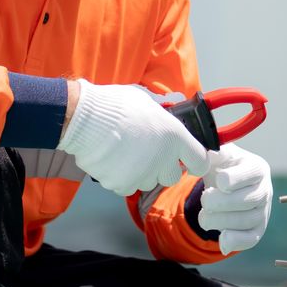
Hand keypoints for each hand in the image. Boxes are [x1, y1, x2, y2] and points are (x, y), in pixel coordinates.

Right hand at [57, 83, 207, 196]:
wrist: (86, 120)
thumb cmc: (116, 105)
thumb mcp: (146, 99)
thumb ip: (162, 108)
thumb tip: (174, 101)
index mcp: (175, 137)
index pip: (200, 161)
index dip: (194, 161)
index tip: (188, 160)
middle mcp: (163, 160)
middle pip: (173, 177)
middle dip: (163, 168)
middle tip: (149, 153)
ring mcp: (143, 175)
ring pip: (148, 182)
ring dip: (141, 173)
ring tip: (125, 154)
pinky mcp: (123, 185)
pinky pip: (127, 187)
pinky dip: (121, 178)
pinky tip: (112, 161)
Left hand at [198, 144, 272, 253]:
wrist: (225, 185)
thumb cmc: (221, 166)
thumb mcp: (216, 154)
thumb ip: (210, 149)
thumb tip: (202, 151)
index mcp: (257, 167)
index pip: (251, 173)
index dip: (232, 179)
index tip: (218, 181)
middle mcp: (265, 189)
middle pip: (249, 200)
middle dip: (221, 203)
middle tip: (205, 199)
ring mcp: (263, 210)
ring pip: (247, 221)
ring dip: (221, 221)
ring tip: (204, 217)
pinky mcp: (258, 229)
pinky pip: (251, 239)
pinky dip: (236, 242)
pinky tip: (221, 240)